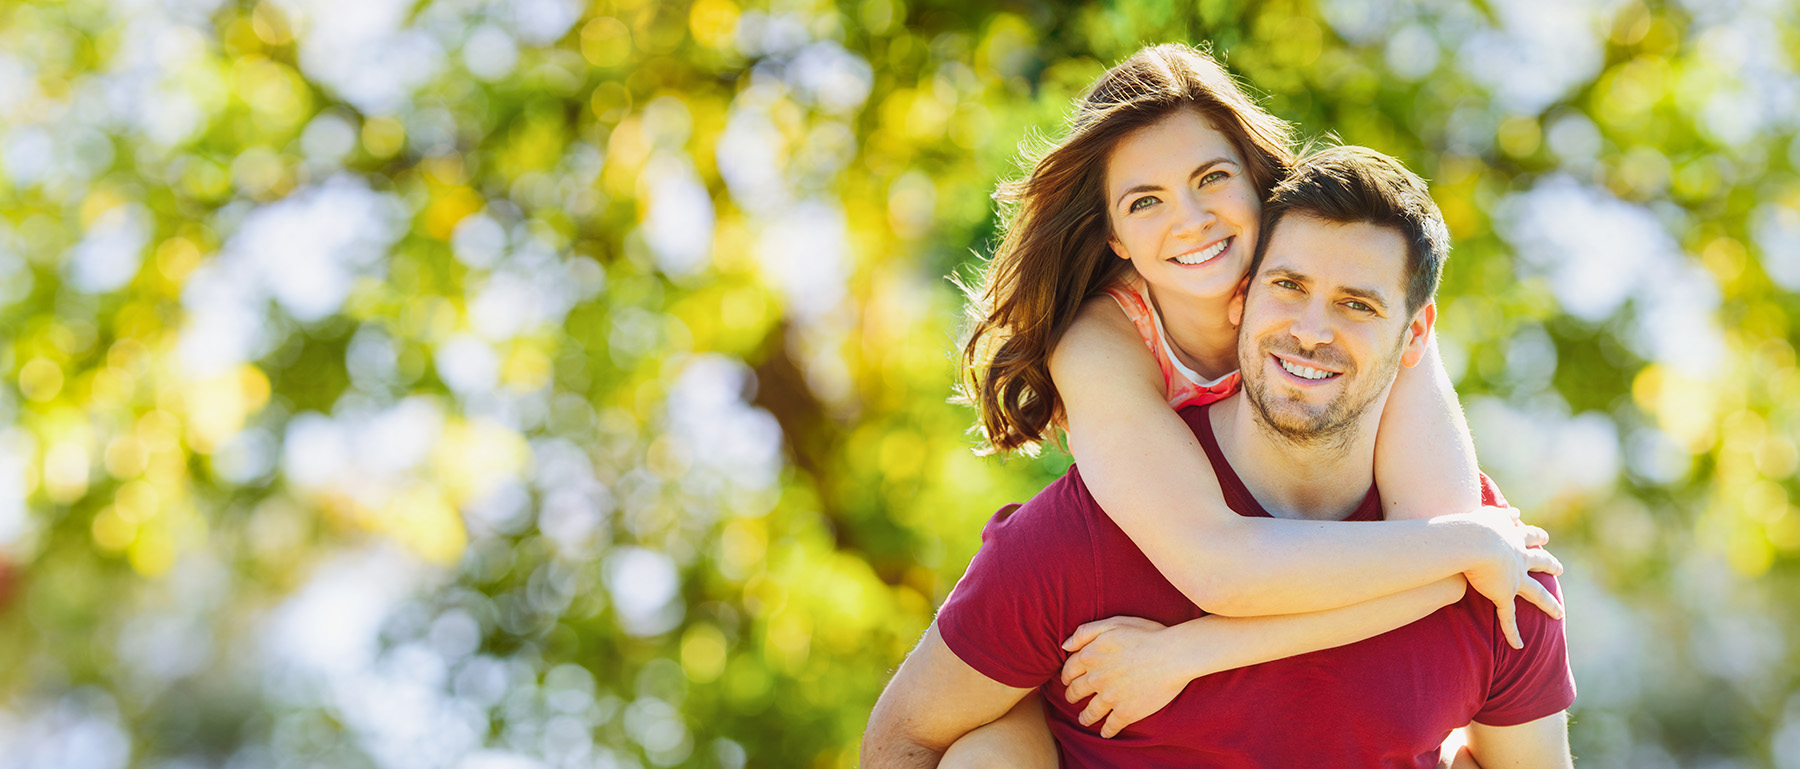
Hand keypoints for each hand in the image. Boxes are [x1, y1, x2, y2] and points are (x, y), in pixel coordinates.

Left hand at [1058, 616, 1194, 737]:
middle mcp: (1096, 679)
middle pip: (1076, 692)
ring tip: (1084, 719)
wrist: (1174, 655)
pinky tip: (1106, 733)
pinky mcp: (1126, 712)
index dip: (1066, 676)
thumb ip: (1085, 632)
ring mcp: (1110, 697)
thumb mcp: (1113, 623)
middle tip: (1073, 699)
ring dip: (1085, 717)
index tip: (1068, 681)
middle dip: (1072, 696)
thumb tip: (1065, 645)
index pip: (1069, 670)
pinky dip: (1107, 731)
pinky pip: (1111, 726)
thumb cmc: (1147, 634)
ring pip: (1090, 712)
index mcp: (1090, 656)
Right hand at [1454, 506, 1564, 649]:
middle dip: (1550, 565)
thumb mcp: (1490, 513)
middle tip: (1558, 569)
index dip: (1536, 537)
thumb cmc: (1474, 524)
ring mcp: (1514, 578)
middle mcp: (1519, 558)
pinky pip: (1508, 617)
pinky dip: (1513, 632)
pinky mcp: (1503, 594)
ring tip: (1558, 611)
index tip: (1542, 537)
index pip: (1529, 536)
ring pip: (1536, 592)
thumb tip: (1516, 510)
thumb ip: (1503, 513)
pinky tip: (1518, 646)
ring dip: (1547, 602)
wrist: (1473, 541)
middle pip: (1541, 563)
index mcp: (1513, 538)